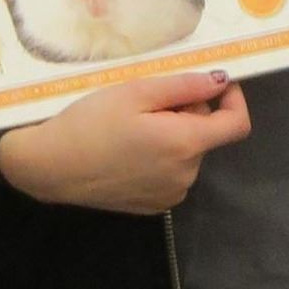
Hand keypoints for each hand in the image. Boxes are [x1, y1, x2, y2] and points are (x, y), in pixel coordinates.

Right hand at [0, 72, 250, 214]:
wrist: (50, 167)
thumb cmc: (91, 122)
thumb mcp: (136, 92)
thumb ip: (185, 87)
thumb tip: (221, 81)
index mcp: (186, 144)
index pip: (237, 124)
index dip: (233, 98)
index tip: (212, 83)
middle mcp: (187, 175)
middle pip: (206, 134)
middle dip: (187, 112)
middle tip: (146, 101)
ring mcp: (171, 195)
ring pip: (187, 152)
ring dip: (173, 134)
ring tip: (131, 126)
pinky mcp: (154, 206)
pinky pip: (172, 172)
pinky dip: (160, 156)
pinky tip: (127, 150)